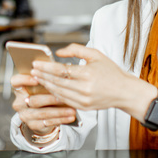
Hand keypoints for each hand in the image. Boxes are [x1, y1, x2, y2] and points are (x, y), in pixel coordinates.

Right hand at [10, 72, 75, 137]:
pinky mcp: (33, 125)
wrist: (39, 116)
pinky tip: (70, 117)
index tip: (36, 79)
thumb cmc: (43, 95)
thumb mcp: (41, 87)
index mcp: (20, 89)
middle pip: (33, 100)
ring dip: (59, 111)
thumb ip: (46, 81)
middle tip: (63, 97)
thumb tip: (62, 73)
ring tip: (72, 109)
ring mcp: (25, 115)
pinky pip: (48, 122)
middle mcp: (19, 103)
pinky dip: (61, 119)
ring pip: (43, 113)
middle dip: (50, 99)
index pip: (15, 82)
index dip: (24, 80)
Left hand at [31, 44, 155, 117]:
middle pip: (57, 82)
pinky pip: (65, 101)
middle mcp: (85, 88)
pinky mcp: (84, 108)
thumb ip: (76, 50)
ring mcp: (84, 100)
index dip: (46, 67)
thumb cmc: (110, 71)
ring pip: (59, 93)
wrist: (124, 92)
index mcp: (88, 74)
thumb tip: (59, 52)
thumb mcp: (95, 55)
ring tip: (38, 79)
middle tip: (33, 71)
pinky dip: (55, 94)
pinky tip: (49, 88)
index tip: (36, 64)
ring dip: (46, 86)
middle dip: (43, 76)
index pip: (61, 70)